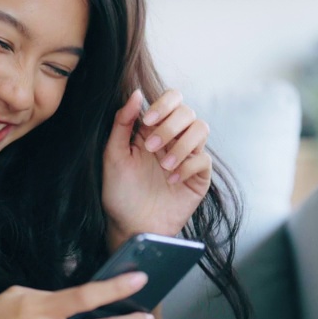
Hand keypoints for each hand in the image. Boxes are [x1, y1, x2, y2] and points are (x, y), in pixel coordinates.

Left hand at [101, 88, 211, 246]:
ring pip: (202, 129)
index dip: (164, 104)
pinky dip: (188, 167)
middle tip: (151, 149)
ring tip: (164, 166)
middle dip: (170, 128)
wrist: (132, 225)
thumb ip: (123, 122)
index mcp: (152, 129)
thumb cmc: (120, 191)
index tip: (148, 120)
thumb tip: (135, 94)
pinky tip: (172, 180)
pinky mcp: (199, 175)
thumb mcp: (113, 154)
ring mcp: (188, 156)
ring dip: (182, 145)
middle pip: (188, 112)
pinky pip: (204, 159)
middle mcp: (173, 138)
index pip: (171, 100)